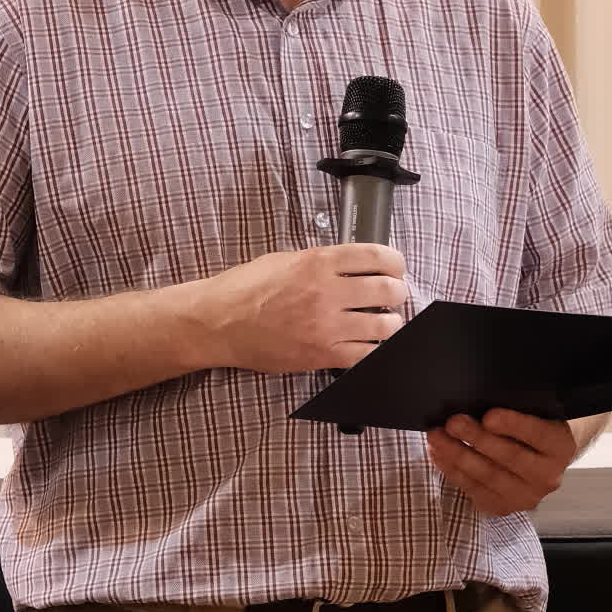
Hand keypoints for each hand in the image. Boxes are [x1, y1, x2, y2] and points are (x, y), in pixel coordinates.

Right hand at [190, 243, 408, 372]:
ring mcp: (327, 326)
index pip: (379, 256)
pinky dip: (372, 347)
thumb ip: (321, 263)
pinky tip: (363, 341)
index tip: (394, 268)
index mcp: (317, 263)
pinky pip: (368, 354)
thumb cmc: (242, 291)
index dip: (395, 262)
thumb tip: (352, 267)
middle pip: (389, 290)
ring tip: (376, 321)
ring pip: (387, 325)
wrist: (216, 323)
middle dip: (394, 292)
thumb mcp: (282, 260)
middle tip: (387, 295)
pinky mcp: (323, 355)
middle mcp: (327, 293)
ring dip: (387, 322)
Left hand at [427, 409, 581, 515]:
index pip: (539, 435)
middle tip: (453, 422)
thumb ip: (516, 407)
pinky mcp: (505, 506)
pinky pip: (474, 489)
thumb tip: (480, 401)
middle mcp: (548, 475)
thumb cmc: (530, 426)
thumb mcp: (532, 412)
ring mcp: (527, 495)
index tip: (489, 416)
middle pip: (510, 456)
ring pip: (489, 476)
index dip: (514, 425)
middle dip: (477, 438)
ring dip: (458, 455)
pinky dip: (453, 470)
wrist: (539, 456)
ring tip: (436, 437)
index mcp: (561, 445)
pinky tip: (438, 454)